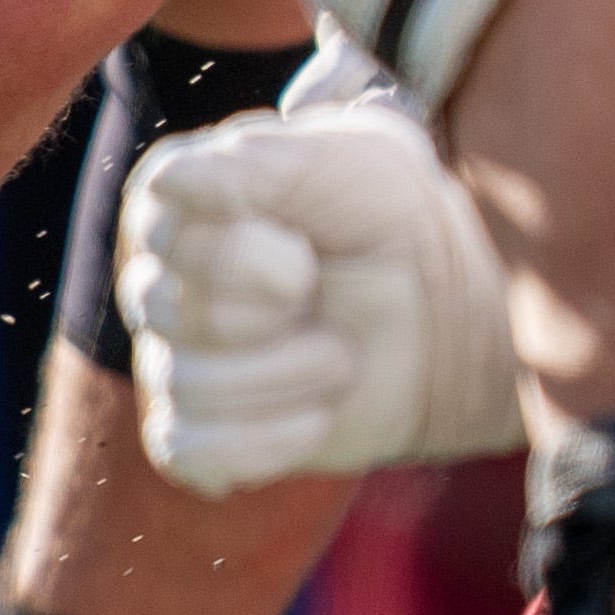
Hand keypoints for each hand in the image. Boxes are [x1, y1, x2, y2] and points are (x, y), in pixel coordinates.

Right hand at [120, 94, 519, 490]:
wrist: (453, 323)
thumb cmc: (399, 226)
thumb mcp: (362, 164)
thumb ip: (269, 161)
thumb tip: (173, 182)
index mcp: (183, 202)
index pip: (164, 231)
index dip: (248, 252)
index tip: (307, 247)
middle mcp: (160, 280)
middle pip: (172, 310)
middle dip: (280, 311)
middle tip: (326, 295)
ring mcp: (172, 363)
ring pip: (189, 385)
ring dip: (294, 374)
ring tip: (343, 356)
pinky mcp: (196, 437)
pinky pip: (192, 453)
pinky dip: (270, 440)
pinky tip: (317, 416)